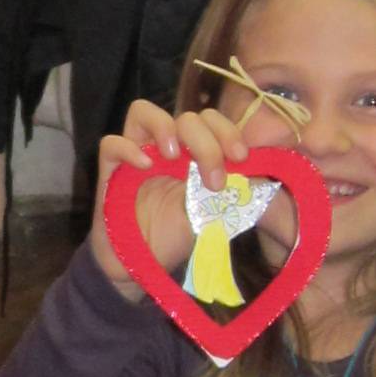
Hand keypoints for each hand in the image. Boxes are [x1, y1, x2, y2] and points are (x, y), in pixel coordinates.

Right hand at [90, 95, 244, 291]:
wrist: (142, 264)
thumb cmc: (176, 234)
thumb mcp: (215, 215)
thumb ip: (235, 194)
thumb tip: (266, 177)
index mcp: (193, 152)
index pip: (210, 120)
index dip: (227, 130)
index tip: (240, 158)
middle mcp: (165, 147)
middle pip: (185, 117)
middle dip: (206, 142)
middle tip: (214, 178)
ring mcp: (136, 155)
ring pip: (142, 111)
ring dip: (164, 126)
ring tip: (174, 155)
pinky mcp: (109, 171)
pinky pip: (111, 144)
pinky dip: (128, 148)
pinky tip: (145, 165)